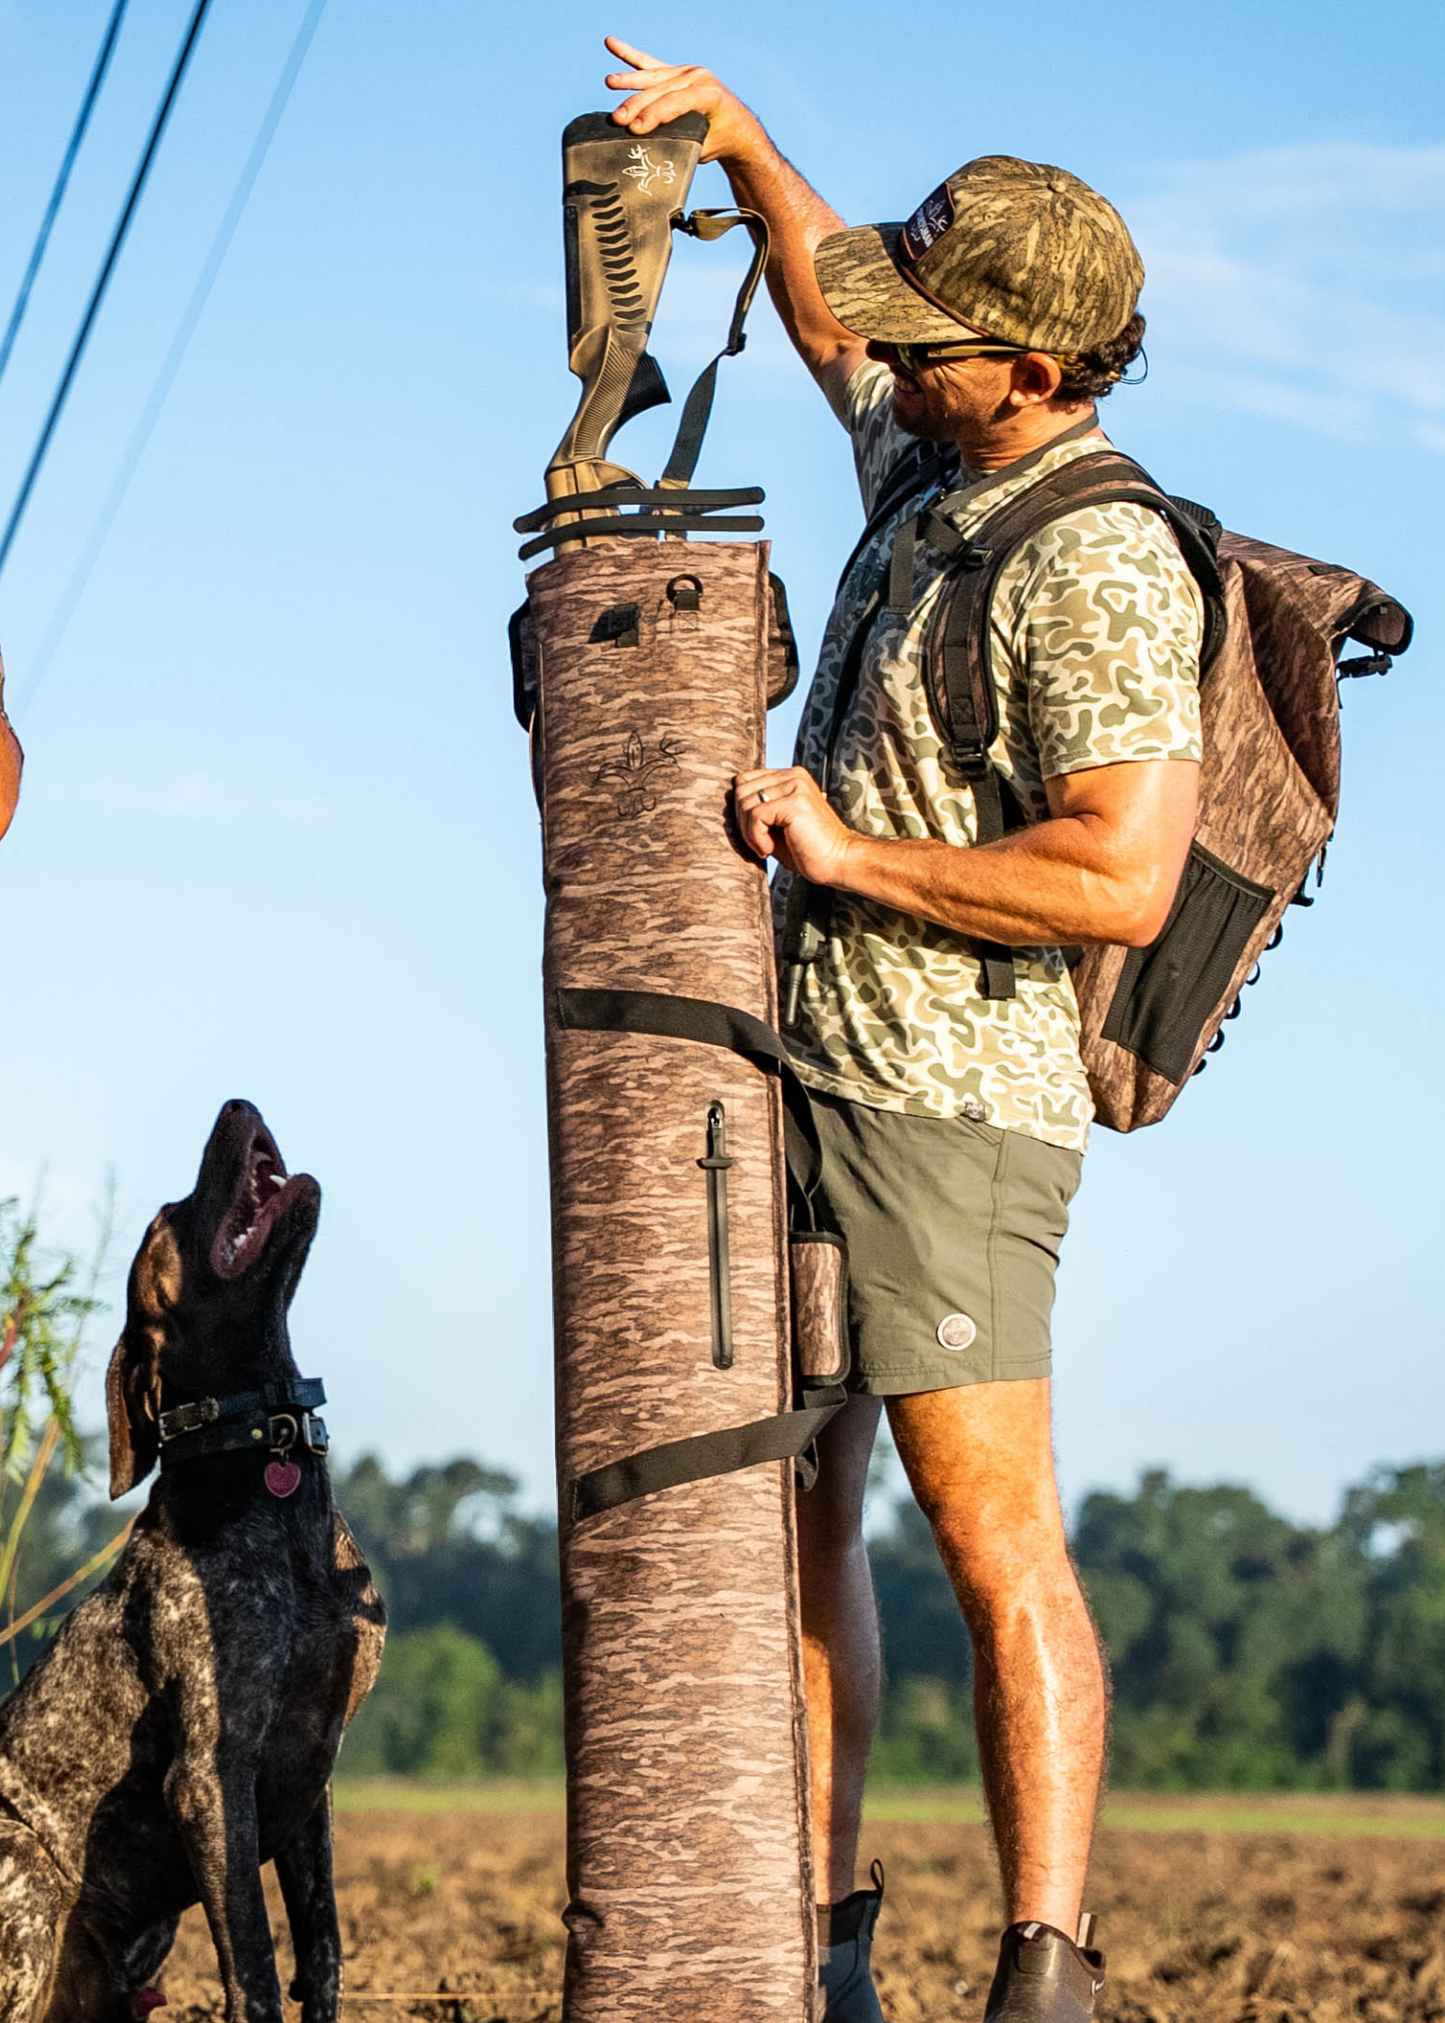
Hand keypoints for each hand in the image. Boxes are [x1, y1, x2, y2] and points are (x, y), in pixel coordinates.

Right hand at [603, 35, 761, 163]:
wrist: (736, 128)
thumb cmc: (719, 141)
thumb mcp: (702, 146)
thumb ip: (679, 141)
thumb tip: (649, 142)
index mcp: (709, 94)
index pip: (675, 102)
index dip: (654, 115)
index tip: (635, 129)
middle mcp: (698, 77)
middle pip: (660, 90)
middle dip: (637, 105)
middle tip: (618, 119)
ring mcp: (686, 71)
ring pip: (652, 76)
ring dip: (629, 80)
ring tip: (610, 81)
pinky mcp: (676, 72)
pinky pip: (649, 64)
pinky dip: (629, 55)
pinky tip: (611, 43)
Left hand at [733, 767, 855, 885]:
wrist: (838, 862)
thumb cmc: (805, 849)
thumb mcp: (775, 824)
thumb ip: (756, 809)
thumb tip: (727, 800)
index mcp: (789, 776)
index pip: (745, 780)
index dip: (741, 809)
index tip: (755, 833)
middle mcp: (793, 775)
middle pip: (741, 789)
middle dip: (742, 821)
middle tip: (758, 843)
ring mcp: (796, 785)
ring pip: (746, 802)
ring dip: (748, 832)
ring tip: (765, 847)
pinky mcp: (796, 802)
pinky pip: (756, 816)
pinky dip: (755, 837)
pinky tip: (768, 849)